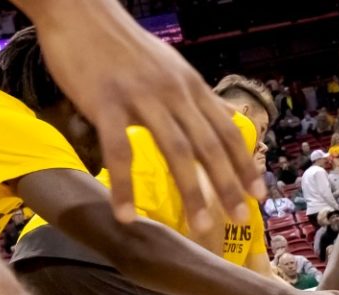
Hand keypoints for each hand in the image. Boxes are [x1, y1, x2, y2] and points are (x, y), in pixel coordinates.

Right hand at [35, 8, 261, 232]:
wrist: (80, 10)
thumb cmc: (122, 43)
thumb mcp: (171, 66)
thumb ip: (196, 96)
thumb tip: (227, 117)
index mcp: (190, 85)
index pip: (226, 130)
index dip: (244, 164)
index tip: (258, 194)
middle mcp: (173, 92)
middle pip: (208, 146)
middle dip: (228, 186)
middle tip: (241, 220)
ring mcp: (140, 98)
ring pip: (175, 151)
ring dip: (191, 193)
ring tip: (200, 228)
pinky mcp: (105, 103)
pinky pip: (118, 151)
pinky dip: (124, 187)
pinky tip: (126, 215)